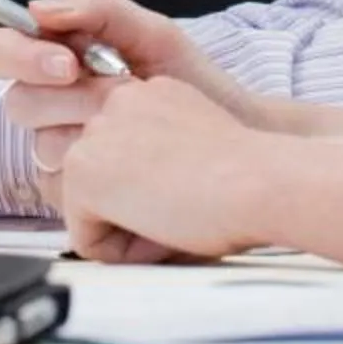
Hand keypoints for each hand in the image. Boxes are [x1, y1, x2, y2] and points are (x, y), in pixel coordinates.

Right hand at [0, 0, 247, 196]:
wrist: (236, 134)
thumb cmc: (194, 81)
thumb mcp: (152, 34)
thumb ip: (97, 9)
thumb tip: (38, 8)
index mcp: (57, 59)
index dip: (22, 57)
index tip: (67, 65)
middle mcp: (52, 105)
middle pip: (18, 103)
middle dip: (67, 100)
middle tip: (115, 95)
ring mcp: (62, 149)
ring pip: (40, 148)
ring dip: (89, 137)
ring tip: (138, 128)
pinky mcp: (78, 194)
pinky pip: (63, 189)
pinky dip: (98, 174)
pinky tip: (133, 164)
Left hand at [59, 78, 273, 263]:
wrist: (259, 181)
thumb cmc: (247, 174)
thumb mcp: (194, 143)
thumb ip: (158, 153)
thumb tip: (133, 194)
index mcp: (148, 92)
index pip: (122, 158)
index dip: (155, 190)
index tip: (193, 185)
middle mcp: (116, 100)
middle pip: (103, 182)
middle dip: (135, 208)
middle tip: (186, 205)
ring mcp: (94, 133)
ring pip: (91, 209)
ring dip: (128, 227)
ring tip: (176, 216)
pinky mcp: (82, 170)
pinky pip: (86, 237)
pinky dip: (120, 251)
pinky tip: (161, 229)